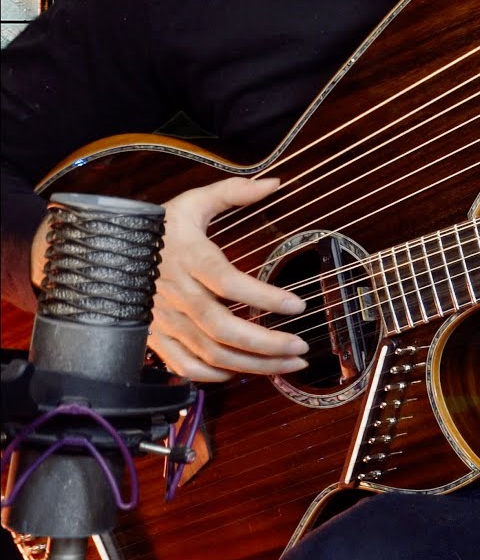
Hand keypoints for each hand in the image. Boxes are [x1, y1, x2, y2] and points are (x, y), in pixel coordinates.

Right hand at [147, 177, 308, 381]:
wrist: (98, 250)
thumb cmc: (153, 226)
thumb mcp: (191, 201)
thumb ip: (234, 192)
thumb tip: (275, 182)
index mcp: (187, 257)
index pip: (228, 281)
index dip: (264, 296)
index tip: (298, 305)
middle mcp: (175, 292)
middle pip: (222, 328)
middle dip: (267, 343)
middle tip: (301, 345)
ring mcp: (162, 319)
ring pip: (210, 352)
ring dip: (254, 364)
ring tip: (289, 362)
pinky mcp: (154, 337)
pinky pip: (185, 366)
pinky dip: (215, 376)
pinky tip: (242, 371)